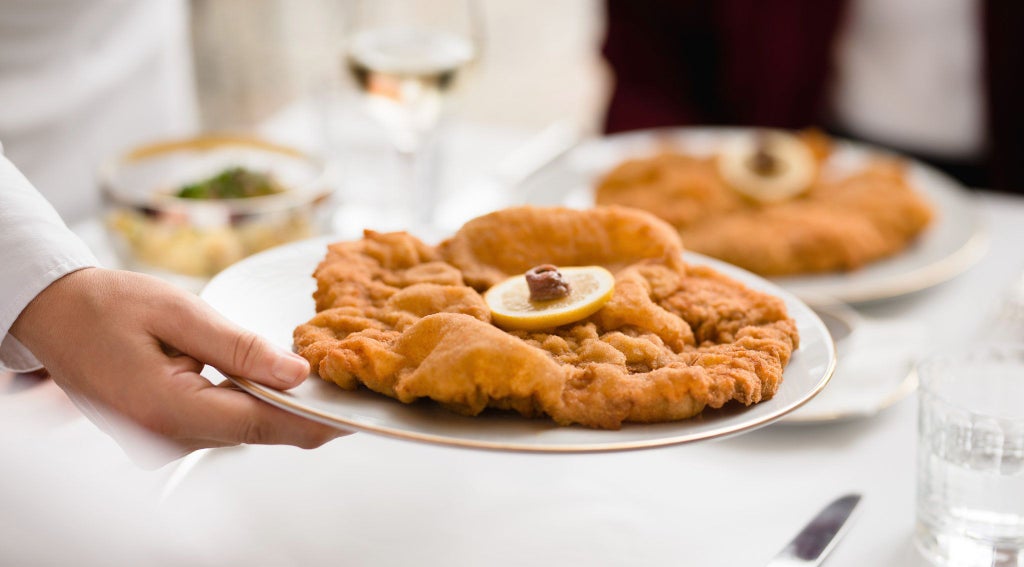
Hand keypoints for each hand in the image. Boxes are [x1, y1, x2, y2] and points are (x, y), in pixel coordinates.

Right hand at [11, 268, 346, 463]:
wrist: (55, 316)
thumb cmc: (106, 306)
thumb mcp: (178, 311)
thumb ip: (239, 347)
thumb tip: (296, 372)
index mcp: (168, 409)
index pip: (263, 425)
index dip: (315, 419)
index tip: (354, 412)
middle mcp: (166, 438)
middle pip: (258, 432)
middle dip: (303, 409)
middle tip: (341, 378)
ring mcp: (163, 443)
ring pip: (243, 430)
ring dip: (276, 404)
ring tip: (308, 371)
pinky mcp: (165, 435)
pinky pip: (223, 424)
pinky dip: (249, 403)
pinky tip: (265, 377)